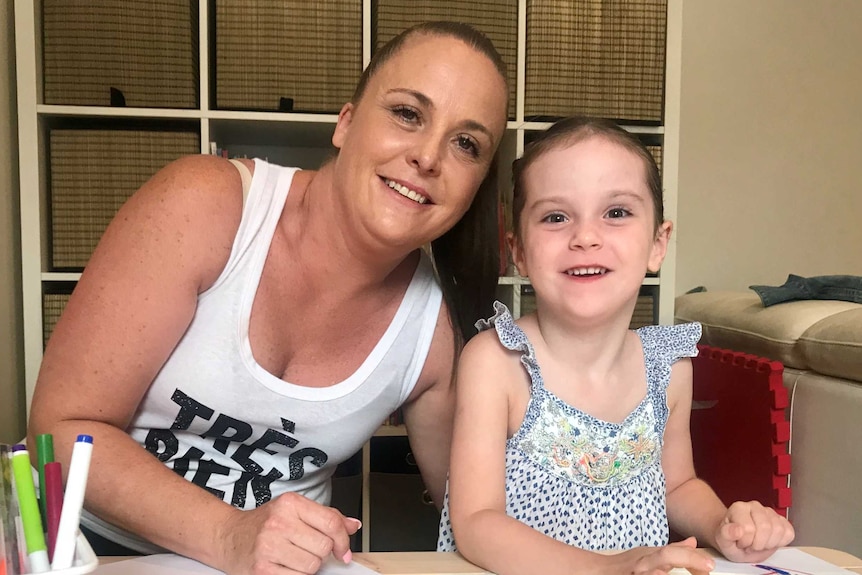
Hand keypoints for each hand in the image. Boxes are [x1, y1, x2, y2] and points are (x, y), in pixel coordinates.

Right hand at [217, 492, 361, 574]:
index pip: (331, 523)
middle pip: (323, 547)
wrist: (228, 537)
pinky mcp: (262, 570)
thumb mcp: (294, 510)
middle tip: (305, 549)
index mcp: (290, 504)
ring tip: (292, 556)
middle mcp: (278, 523)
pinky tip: (284, 566)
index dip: (343, 540)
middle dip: (320, 553)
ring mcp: (268, 547)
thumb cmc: (263, 523)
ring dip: (307, 566)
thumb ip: (326, 517)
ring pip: (312, 566)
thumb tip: (353, 525)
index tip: (343, 551)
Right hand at [612, 537, 714, 574]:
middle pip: (667, 557)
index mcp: (652, 556)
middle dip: (688, 560)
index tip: (709, 565)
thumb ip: (673, 551)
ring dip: (664, 571)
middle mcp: (644, 564)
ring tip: (687, 572)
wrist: (598, 571)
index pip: (673, 552)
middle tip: (707, 568)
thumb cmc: (626, 565)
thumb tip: (693, 542)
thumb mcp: (649, 554)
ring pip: (655, 571)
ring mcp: (636, 573)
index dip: (692, 557)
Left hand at [714, 501, 794, 562]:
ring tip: (758, 543)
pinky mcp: (782, 521)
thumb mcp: (723, 541)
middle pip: (765, 528)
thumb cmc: (731, 540)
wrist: (739, 542)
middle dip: (758, 544)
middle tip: (750, 545)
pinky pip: (789, 533)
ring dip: (768, 544)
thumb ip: (726, 534)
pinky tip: (769, 542)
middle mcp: (755, 506)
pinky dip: (780, 543)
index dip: (745, 541)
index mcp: (738, 508)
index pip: (748, 528)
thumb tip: (737, 530)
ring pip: (778, 530)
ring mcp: (770, 512)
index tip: (739, 542)